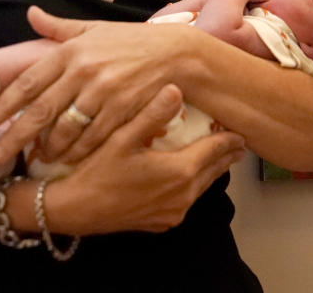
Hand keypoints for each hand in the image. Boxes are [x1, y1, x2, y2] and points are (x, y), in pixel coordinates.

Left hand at [0, 6, 193, 164]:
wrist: (178, 54)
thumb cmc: (134, 42)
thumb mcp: (95, 29)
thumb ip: (60, 27)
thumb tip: (31, 13)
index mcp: (72, 50)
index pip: (29, 81)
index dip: (4, 104)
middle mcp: (83, 70)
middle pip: (40, 110)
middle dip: (14, 136)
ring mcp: (103, 92)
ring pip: (65, 129)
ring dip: (48, 148)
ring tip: (36, 159)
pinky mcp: (122, 110)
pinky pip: (92, 137)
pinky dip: (77, 151)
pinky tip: (68, 159)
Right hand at [49, 83, 246, 234]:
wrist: (71, 211)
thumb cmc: (95, 172)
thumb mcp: (122, 137)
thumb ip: (152, 114)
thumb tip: (175, 88)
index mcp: (179, 173)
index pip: (214, 151)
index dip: (229, 139)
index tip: (242, 130)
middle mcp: (182, 197)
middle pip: (213, 171)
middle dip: (226, 155)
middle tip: (238, 142)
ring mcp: (172, 213)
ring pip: (201, 187)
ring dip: (209, 170)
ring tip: (218, 156)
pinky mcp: (161, 223)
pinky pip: (186, 200)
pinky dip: (193, 185)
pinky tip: (187, 176)